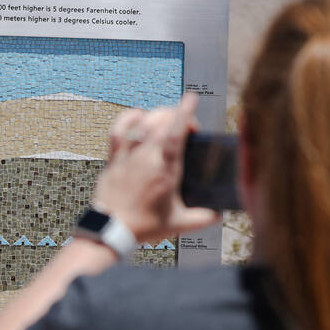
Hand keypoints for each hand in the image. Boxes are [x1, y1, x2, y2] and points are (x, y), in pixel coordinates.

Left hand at [95, 93, 219, 242]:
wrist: (112, 230)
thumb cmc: (144, 226)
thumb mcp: (178, 224)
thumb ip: (202, 217)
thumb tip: (218, 214)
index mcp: (165, 170)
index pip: (175, 133)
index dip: (184, 113)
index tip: (191, 98)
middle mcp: (146, 157)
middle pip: (160, 121)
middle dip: (176, 114)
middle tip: (186, 126)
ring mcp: (128, 156)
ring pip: (142, 122)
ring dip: (157, 115)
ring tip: (167, 119)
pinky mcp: (113, 158)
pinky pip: (118, 130)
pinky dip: (127, 118)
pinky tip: (137, 114)